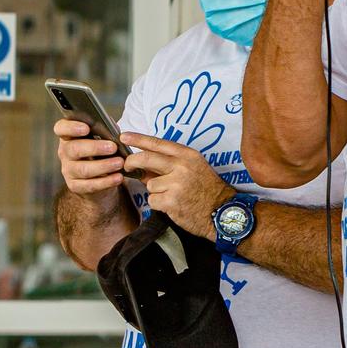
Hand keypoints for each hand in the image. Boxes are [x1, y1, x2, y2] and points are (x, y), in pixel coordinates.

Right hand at [54, 119, 126, 197]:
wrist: (100, 177)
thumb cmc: (102, 151)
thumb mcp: (103, 138)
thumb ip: (105, 131)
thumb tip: (112, 129)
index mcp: (69, 136)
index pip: (61, 128)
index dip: (71, 127)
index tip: (86, 128)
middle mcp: (65, 152)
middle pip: (74, 148)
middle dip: (94, 147)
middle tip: (112, 147)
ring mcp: (68, 170)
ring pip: (82, 169)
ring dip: (103, 166)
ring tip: (119, 163)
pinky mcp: (75, 186)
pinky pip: (89, 185)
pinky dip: (106, 181)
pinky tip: (118, 177)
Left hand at [119, 132, 234, 233]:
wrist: (222, 211)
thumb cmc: (207, 190)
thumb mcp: (194, 169)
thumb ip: (169, 164)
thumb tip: (144, 166)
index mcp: (187, 155)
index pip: (158, 143)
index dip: (138, 138)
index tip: (124, 136)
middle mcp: (182, 166)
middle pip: (145, 158)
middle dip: (132, 163)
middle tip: (128, 167)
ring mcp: (176, 183)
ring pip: (149, 184)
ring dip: (155, 192)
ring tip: (172, 196)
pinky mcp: (171, 201)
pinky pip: (153, 200)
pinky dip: (159, 205)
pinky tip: (173, 206)